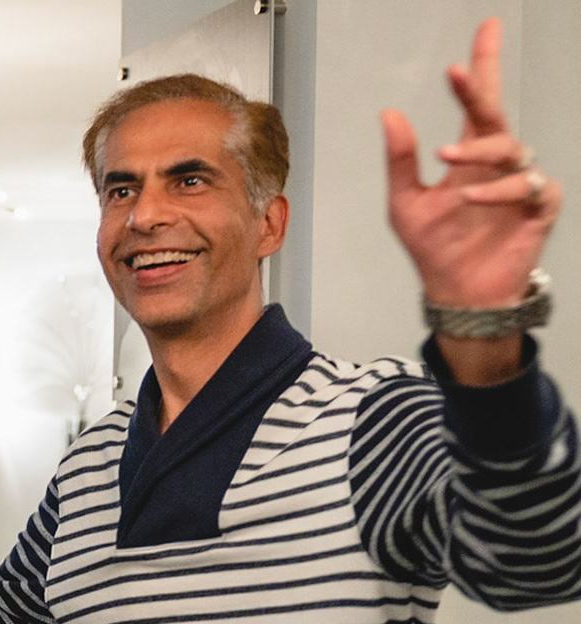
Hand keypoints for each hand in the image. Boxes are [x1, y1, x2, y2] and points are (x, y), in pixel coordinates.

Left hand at [383, 19, 560, 318]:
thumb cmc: (435, 247)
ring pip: (511, 148)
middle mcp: (497, 163)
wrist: (456, 292)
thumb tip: (390, 114)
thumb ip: (400, 160)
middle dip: (482, 88)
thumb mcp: (406, 202)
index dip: (482, 67)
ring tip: (446, 157)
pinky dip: (499, 190)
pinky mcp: (536, 209)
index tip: (485, 29)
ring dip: (478, 150)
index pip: (478, 101)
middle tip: (461, 72)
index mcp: (469, 154)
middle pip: (496, 113)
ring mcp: (518, 183)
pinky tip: (470, 196)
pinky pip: (528, 187)